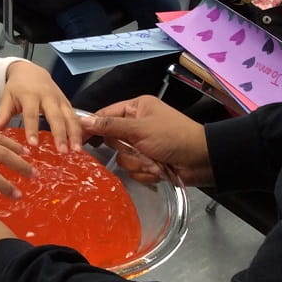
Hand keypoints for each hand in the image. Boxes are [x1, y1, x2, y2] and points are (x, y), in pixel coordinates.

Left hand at [0, 60, 81, 152]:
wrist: (30, 70)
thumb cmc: (17, 87)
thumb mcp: (7, 98)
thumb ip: (2, 115)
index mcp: (30, 95)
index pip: (31, 114)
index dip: (32, 129)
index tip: (34, 144)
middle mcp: (48, 97)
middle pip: (56, 117)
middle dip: (60, 134)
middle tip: (62, 151)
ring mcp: (60, 99)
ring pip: (70, 117)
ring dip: (74, 134)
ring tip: (76, 150)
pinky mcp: (67, 102)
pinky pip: (75, 117)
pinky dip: (79, 130)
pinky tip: (80, 144)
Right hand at [79, 95, 212, 185]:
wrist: (203, 160)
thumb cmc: (173, 136)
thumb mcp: (140, 128)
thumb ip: (110, 126)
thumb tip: (82, 121)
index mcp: (135, 108)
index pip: (104, 115)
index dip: (92, 127)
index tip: (78, 139)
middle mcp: (136, 125)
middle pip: (111, 140)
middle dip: (126, 150)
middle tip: (139, 149)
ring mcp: (142, 145)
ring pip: (122, 159)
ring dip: (138, 163)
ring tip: (155, 162)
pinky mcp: (148, 162)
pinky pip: (133, 170)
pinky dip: (146, 172)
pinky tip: (159, 170)